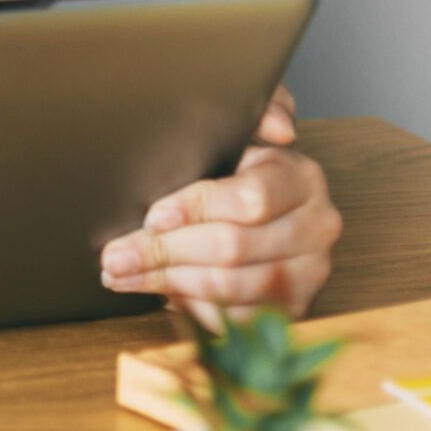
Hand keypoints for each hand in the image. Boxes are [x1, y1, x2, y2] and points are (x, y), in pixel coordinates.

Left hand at [98, 86, 340, 329]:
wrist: (261, 208)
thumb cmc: (235, 166)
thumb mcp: (240, 129)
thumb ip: (253, 112)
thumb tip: (280, 126)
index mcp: (302, 179)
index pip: (250, 200)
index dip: (196, 209)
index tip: (151, 215)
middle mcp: (316, 228)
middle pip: (233, 248)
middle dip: (164, 252)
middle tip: (114, 254)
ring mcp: (308, 273)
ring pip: (230, 287)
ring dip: (166, 282)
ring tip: (121, 274)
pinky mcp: (293, 308)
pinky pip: (236, 318)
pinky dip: (192, 306)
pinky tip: (158, 291)